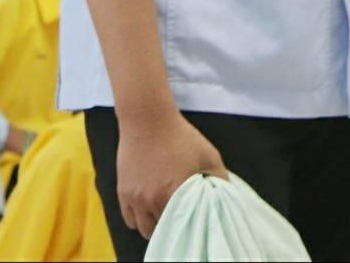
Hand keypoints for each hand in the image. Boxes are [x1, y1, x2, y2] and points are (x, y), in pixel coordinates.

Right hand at [116, 108, 227, 238]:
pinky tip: (148, 209)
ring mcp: (135, 197)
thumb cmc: (180, 136)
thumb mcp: (209, 154)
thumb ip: (219, 178)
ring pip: (142, 228)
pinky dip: (138, 218)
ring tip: (163, 215)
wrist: (148, 119)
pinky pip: (128, 218)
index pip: (182, 226)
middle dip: (171, 227)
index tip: (194, 223)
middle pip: (161, 230)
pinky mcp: (123, 192)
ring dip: (153, 225)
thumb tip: (226, 195)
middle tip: (180, 219)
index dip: (189, 226)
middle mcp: (152, 199)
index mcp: (175, 193)